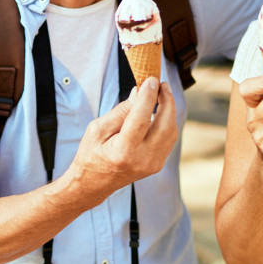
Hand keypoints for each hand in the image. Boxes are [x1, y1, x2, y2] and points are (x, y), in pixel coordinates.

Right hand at [65, 77, 177, 204]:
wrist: (93, 183)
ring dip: (169, 110)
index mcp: (123, 151)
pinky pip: (168, 139)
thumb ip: (121, 111)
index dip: (149, 96)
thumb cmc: (91, 154)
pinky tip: (160, 110)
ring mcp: (152, 164)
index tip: (152, 80)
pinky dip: (167, 122)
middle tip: (161, 84)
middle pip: (165, 125)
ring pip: (170, 132)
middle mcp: (142, 160)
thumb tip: (139, 92)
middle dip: (167, 101)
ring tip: (161, 94)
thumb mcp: (98, 129)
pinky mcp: (156, 165)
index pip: (142, 119)